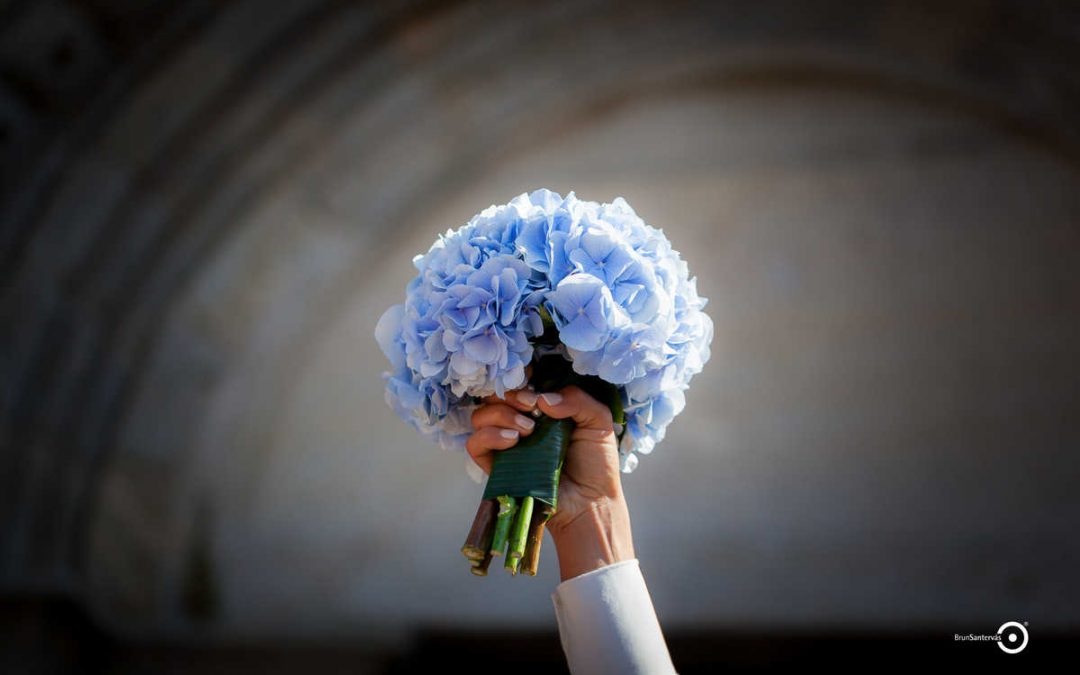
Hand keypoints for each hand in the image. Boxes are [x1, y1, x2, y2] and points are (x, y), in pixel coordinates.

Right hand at [466, 384, 635, 580]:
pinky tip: (512, 441)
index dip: (520, 380)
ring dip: (501, 415)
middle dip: (510, 395)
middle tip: (531, 407)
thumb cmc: (597, 464)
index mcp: (542, 409)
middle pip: (495, 395)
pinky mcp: (496, 467)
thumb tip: (541, 398)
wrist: (591, 503)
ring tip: (528, 430)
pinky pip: (475, 444)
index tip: (534, 386)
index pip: (517, 384)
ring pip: (481, 415)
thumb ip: (576, 400)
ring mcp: (505, 445)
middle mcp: (520, 423)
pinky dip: (489, 436)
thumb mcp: (598, 422)